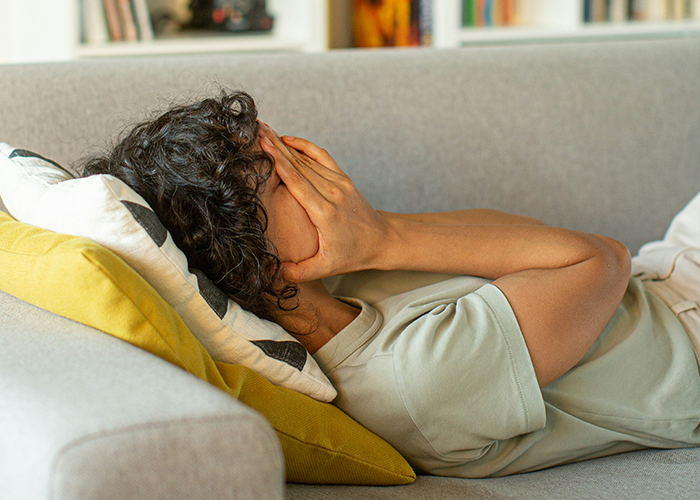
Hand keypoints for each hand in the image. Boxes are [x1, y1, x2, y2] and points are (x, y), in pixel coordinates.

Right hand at [258, 124, 389, 281]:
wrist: (383, 240)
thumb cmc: (354, 254)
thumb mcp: (327, 268)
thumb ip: (301, 272)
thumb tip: (277, 273)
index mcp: (324, 212)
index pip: (297, 182)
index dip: (278, 162)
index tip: (263, 146)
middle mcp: (332, 192)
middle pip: (298, 164)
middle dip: (276, 146)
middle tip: (255, 130)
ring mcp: (339, 183)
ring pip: (307, 159)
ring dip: (285, 144)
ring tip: (265, 131)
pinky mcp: (342, 178)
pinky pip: (321, 157)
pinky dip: (304, 146)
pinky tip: (288, 139)